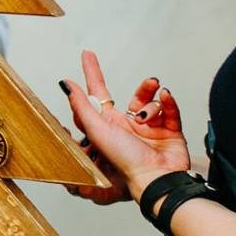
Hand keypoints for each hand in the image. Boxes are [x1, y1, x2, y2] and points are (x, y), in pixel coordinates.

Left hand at [60, 50, 190, 206]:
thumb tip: (66, 85)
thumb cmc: (126, 162)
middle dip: (135, 86)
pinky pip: (169, 109)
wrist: (157, 179)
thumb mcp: (98, 130)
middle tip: (121, 69)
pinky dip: (168, 103)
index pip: (96, 96)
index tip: (86, 56)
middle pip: (131, 97)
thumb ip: (81, 106)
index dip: (91, 75)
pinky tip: (165, 99)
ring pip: (151, 102)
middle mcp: (128, 126)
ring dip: (151, 98)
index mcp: (108, 126)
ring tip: (152, 108)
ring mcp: (149, 129)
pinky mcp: (169, 132)